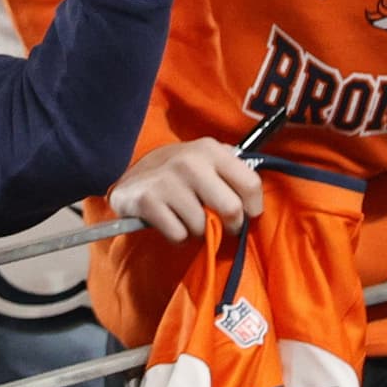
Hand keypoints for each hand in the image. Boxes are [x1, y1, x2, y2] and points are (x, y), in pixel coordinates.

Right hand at [110, 136, 259, 241]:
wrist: (132, 179)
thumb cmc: (178, 173)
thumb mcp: (205, 160)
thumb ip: (231, 172)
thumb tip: (255, 201)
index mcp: (211, 149)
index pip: (251, 183)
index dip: (253, 208)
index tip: (246, 215)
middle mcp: (190, 161)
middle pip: (232, 209)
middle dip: (230, 226)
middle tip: (221, 225)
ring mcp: (167, 180)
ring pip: (203, 226)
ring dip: (199, 231)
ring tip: (188, 218)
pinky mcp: (147, 200)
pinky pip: (179, 235)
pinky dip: (178, 236)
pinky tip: (171, 222)